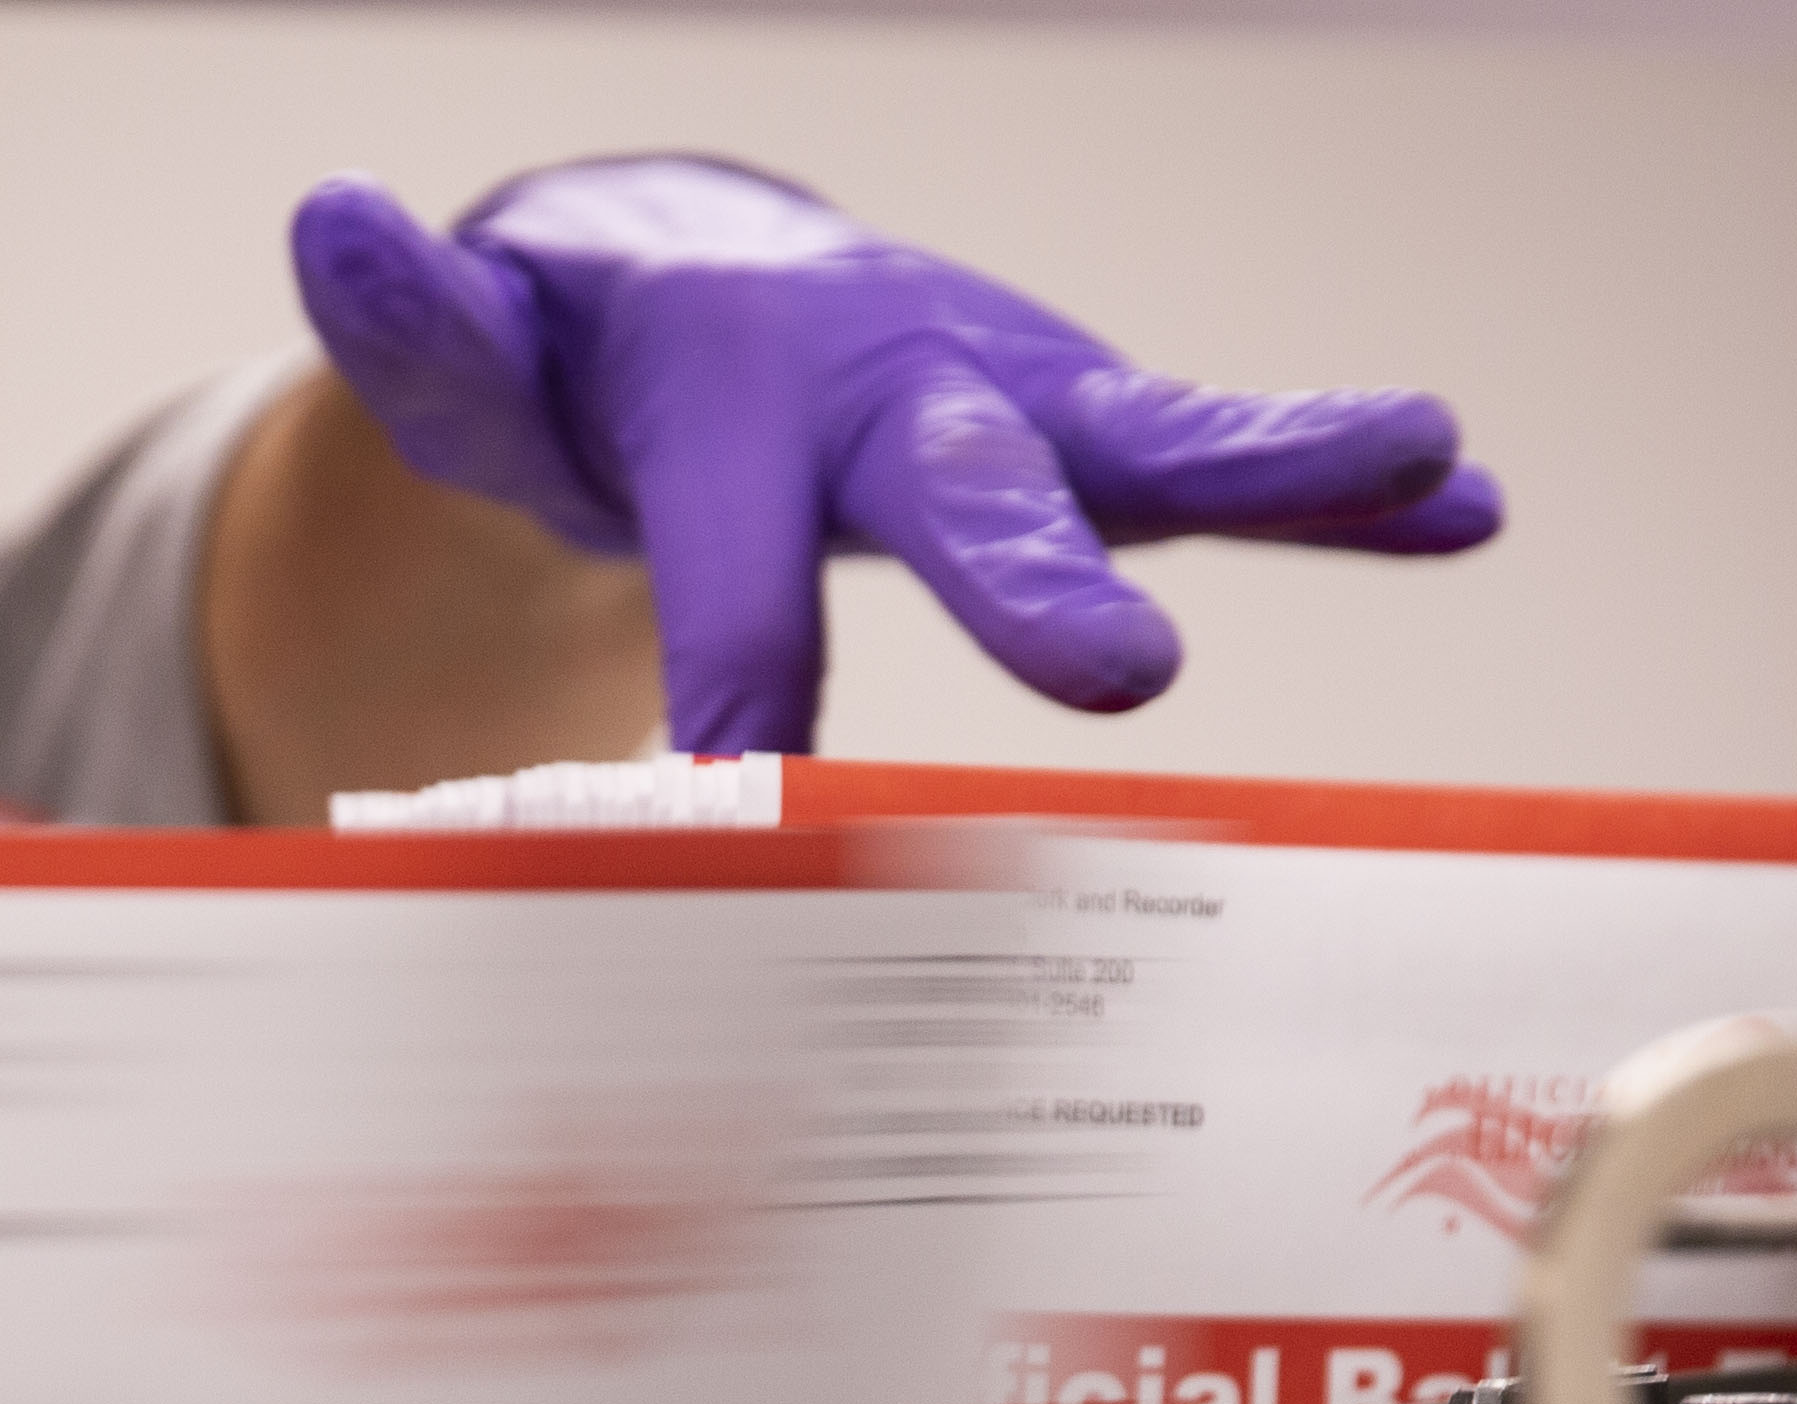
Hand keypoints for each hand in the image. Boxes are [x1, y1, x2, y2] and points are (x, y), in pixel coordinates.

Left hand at [292, 156, 1501, 754]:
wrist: (691, 295)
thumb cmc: (586, 370)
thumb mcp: (480, 365)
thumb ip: (417, 329)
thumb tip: (330, 221)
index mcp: (730, 394)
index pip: (733, 552)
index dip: (737, 665)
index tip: (742, 789)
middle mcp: (891, 385)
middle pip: (960, 486)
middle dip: (1030, 575)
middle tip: (1119, 672)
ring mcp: (1006, 404)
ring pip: (1136, 442)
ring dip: (1278, 459)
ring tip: (1422, 454)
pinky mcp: (1079, 439)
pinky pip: (1213, 468)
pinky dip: (1338, 486)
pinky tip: (1466, 500)